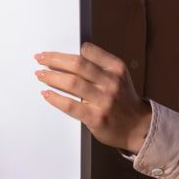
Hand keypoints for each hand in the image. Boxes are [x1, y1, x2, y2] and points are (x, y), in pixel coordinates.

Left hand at [35, 43, 151, 152]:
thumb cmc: (123, 100)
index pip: (88, 52)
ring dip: (51, 77)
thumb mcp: (119, 77)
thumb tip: (68, 58)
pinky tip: (46, 93)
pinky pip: (70, 105)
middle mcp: (111, 82)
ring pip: (72, 83)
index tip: (52, 53)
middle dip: (54, 59)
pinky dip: (55, 98)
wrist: (139, 127)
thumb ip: (99, 66)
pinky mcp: (95, 118)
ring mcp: (104, 101)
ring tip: (40, 74)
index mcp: (116, 68)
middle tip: (40, 58)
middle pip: (77, 65)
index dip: (68, 52)